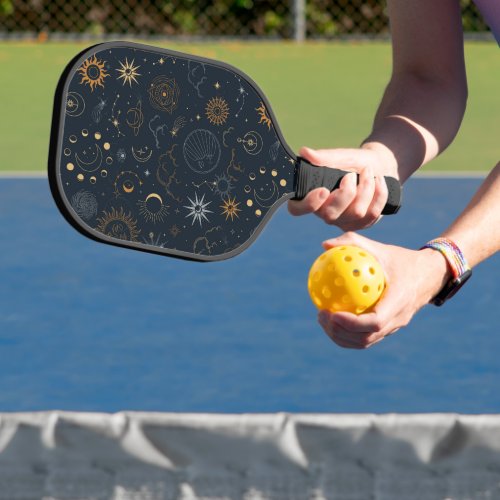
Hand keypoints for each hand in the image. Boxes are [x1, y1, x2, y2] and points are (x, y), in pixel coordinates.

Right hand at [288, 145, 397, 230]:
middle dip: (346, 193)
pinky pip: (372, 214)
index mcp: (312, 196)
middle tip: (351, 175)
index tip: (323, 190)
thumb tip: (304, 152)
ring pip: (356, 213)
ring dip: (366, 188)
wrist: (379, 166)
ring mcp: (343, 221)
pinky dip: (379, 193)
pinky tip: (379, 181)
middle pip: (330, 215)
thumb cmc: (354, 162)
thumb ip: (324, 157)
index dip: (308, 204)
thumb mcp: (341, 156)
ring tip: (368, 172)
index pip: (297, 209)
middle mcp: (324, 212)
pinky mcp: (361, 224)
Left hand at [316, 232, 450, 348]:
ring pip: (365, 342)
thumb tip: (325, 245)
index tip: (332, 313)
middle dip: (340, 332)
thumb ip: (353, 243)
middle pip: (366, 338)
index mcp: (399, 301)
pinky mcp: (389, 329)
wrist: (429, 275)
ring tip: (322, 319)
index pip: (375, 322)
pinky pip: (366, 337)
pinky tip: (331, 318)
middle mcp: (398, 319)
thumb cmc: (401, 260)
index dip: (352, 323)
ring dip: (341, 336)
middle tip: (321, 315)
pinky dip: (347, 334)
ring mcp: (394, 327)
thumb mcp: (380, 248)